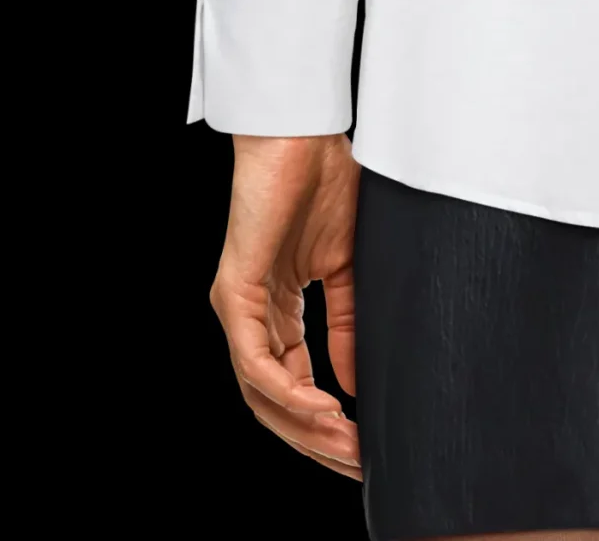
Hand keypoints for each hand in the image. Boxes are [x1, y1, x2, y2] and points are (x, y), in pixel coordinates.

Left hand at [209, 134, 361, 479]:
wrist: (304, 134)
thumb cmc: (327, 182)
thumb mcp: (348, 266)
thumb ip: (347, 324)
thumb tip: (354, 385)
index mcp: (276, 310)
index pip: (292, 385)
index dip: (326, 421)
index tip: (366, 445)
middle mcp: (250, 317)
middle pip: (273, 403)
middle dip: (317, 439)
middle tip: (359, 464)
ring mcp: (238, 309)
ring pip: (261, 394)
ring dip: (305, 427)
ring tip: (348, 443)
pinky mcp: (233, 294)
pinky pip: (256, 362)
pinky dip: (290, 392)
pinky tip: (326, 406)